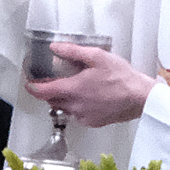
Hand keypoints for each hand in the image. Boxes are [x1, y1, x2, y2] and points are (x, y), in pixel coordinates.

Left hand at [24, 42, 151, 125]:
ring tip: (72, 88)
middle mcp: (75, 106)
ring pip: (64, 108)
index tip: (29, 83)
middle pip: (52, 100)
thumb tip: (54, 47)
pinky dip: (76, 106)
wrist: (140, 98)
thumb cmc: (121, 76)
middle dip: (48, 91)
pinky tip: (87, 97)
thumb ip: (72, 52)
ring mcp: (83, 116)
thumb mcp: (97, 56)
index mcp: (73, 89)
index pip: (43, 91)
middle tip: (52, 81)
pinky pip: (77, 115)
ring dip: (63, 99)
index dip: (32, 87)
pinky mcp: (92, 122)